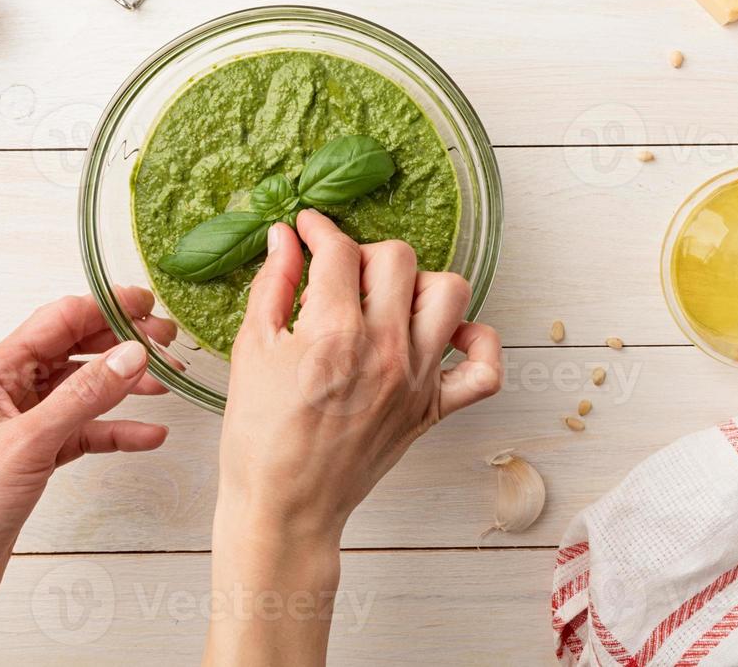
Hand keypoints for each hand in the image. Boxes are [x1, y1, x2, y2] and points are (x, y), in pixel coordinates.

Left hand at [0, 291, 173, 666]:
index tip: (148, 306)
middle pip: (73, 351)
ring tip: (166, 383)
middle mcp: (5, 391)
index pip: (58, 321)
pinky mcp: (33, 457)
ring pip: (82, 390)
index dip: (106, 308)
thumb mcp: (29, 442)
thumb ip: (84, 394)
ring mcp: (20, 424)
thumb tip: (131, 354)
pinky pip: (82, 431)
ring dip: (124, 386)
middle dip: (121, 344)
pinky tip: (148, 434)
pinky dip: (115, 430)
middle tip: (167, 342)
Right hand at [205, 210, 501, 666]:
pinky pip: (485, 369)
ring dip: (419, 282)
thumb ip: (272, 286)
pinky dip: (476, 343)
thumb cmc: (259, 436)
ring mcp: (416, 379)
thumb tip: (283, 238)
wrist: (284, 507)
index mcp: (332, 332)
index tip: (306, 229)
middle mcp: (384, 348)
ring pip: (450, 294)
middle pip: (397, 258)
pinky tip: (444, 334)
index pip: (337, 250)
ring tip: (388, 297)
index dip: (317, 229)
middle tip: (339, 270)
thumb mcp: (251, 351)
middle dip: (364, 251)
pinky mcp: (433, 409)